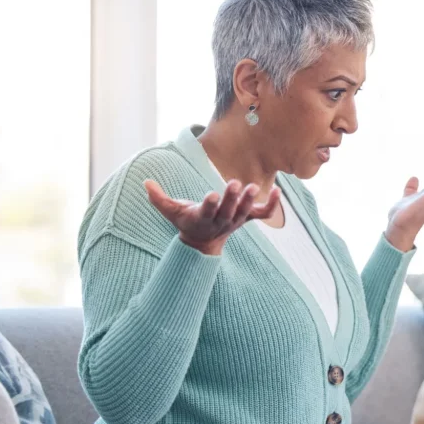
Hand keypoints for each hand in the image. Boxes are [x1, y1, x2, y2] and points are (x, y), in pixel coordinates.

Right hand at [144, 179, 280, 255]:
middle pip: (228, 211)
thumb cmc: (186, 221)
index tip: (211, 194)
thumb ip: (158, 198)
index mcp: (203, 218)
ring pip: (245, 213)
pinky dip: (272, 204)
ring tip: (254, 186)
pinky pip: (263, 214)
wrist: (203, 242)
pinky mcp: (247, 218)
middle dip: (232, 199)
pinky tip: (278, 190)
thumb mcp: (171, 211)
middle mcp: (221, 221)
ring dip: (250, 200)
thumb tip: (145, 182)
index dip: (210, 204)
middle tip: (235, 183)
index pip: (207, 212)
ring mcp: (236, 220)